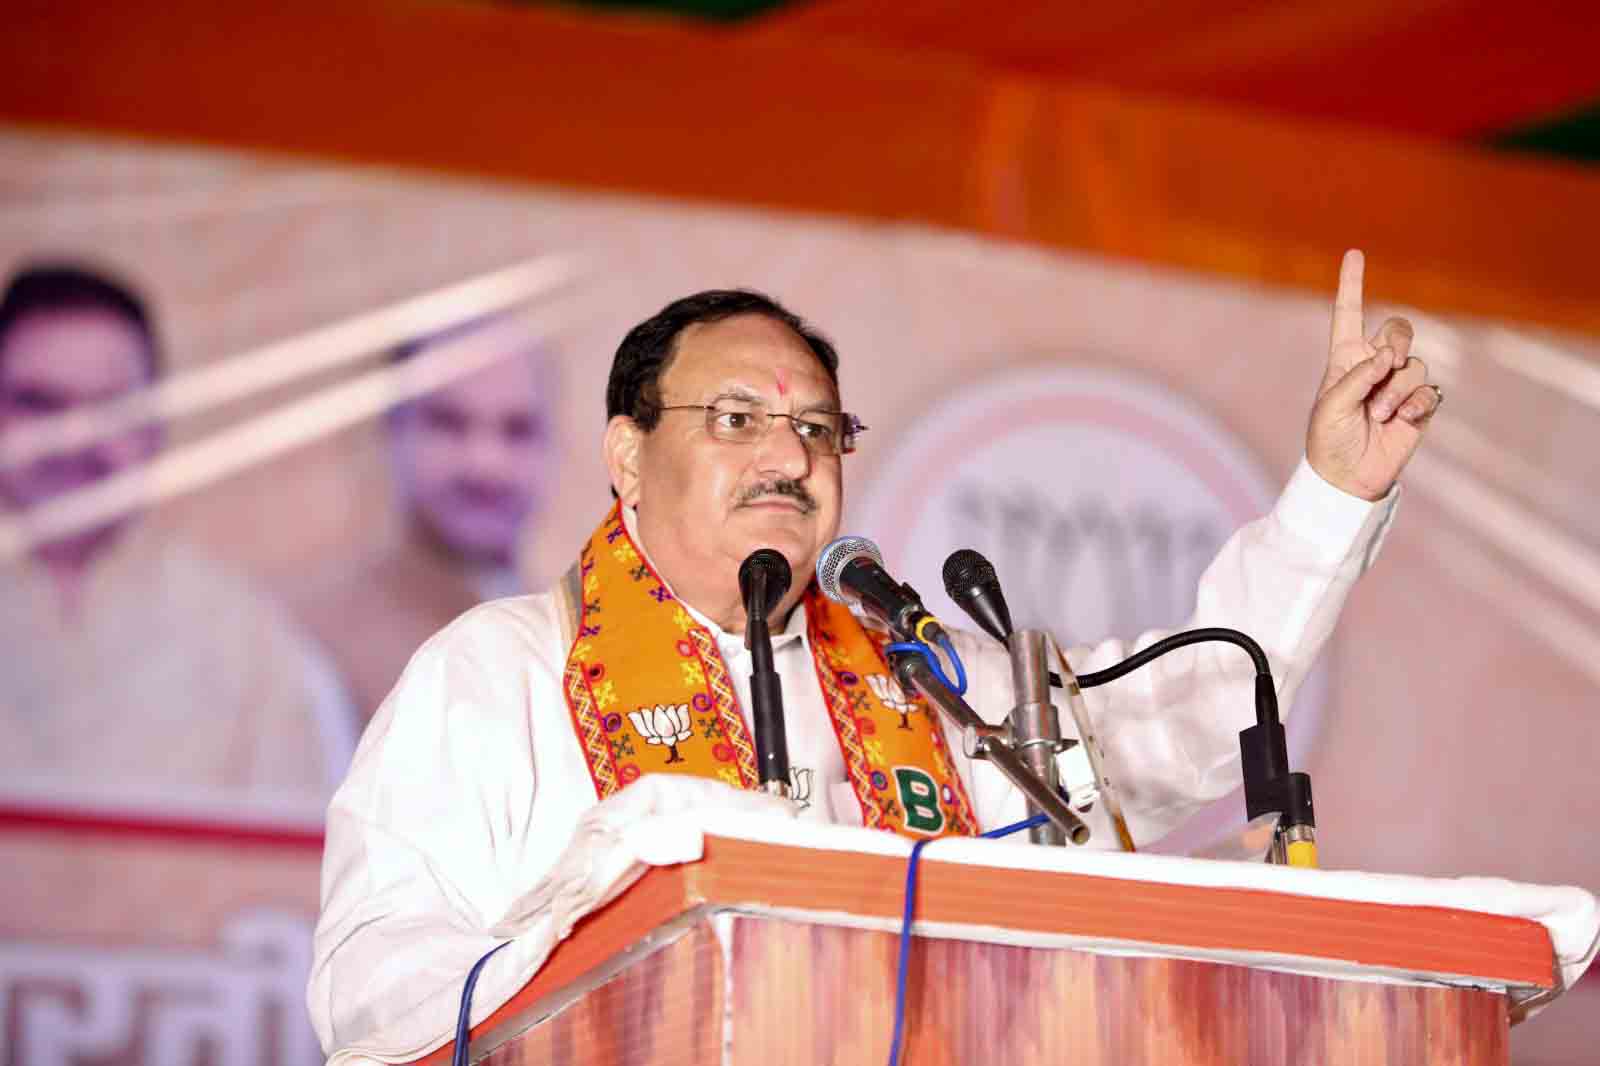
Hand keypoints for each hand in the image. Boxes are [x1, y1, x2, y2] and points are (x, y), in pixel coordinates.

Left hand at [1306, 250, 1440, 500]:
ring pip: (1415, 365)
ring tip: (1380, 415)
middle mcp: (1374, 365)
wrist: (1348, 477)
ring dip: (1397, 390)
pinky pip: (1429, 392)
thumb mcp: (1331, 407)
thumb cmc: (1329, 440)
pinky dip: (1416, 406)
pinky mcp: (1419, 405)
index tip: (1354, 253)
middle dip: (1395, 344)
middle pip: (1399, 330)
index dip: (1352, 284)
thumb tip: (1388, 357)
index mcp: (1345, 358)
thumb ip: (1357, 377)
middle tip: (1383, 370)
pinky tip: (1402, 422)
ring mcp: (1399, 384)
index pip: (1348, 314)